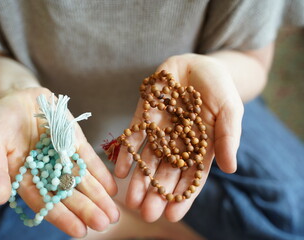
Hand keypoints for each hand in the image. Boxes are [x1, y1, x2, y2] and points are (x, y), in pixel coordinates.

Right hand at [0, 87, 118, 236]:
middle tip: (104, 223)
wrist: (17, 96)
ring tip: (113, 213)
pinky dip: (100, 173)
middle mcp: (46, 172)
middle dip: (86, 209)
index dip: (62, 216)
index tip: (79, 231)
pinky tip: (112, 188)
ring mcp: (62, 158)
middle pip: (68, 194)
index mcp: (24, 178)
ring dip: (98, 196)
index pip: (44, 202)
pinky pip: (88, 160)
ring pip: (81, 180)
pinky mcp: (74, 143)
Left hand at [114, 54, 243, 221]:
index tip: (172, 215)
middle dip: (156, 193)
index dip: (182, 196)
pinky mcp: (144, 115)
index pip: (191, 176)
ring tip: (130, 200)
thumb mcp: (230, 109)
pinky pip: (134, 135)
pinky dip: (126, 152)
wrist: (198, 64)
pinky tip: (120, 170)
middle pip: (166, 172)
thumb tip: (230, 168)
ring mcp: (159, 130)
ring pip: (148, 159)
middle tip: (146, 213)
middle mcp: (177, 142)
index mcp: (200, 146)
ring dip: (139, 179)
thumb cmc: (219, 88)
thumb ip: (228, 136)